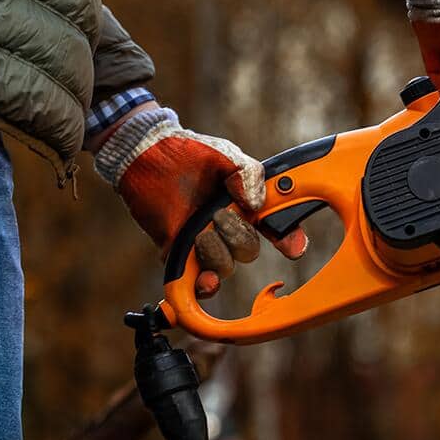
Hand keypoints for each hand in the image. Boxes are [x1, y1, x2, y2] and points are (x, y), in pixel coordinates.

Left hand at [93, 106, 306, 296]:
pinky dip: (203, 286)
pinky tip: (203, 279)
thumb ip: (248, 174)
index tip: (291, 248)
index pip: (278, 228)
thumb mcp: (227, 155)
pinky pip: (197, 282)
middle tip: (219, 215)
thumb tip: (256, 204)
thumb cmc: (190, 152)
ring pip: (225, 267)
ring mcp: (205, 243)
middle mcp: (230, 228)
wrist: (148, 154)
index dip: (290, 240)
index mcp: (248, 206)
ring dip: (216, 252)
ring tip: (200, 232)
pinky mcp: (180, 253)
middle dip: (238, 237)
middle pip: (249, 252)